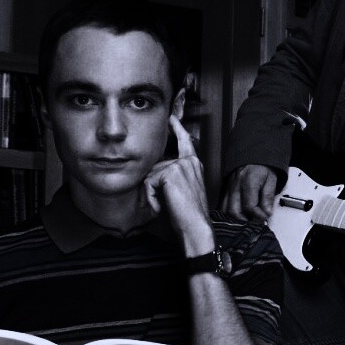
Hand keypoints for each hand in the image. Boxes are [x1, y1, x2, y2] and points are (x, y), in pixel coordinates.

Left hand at [145, 116, 215, 255]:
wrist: (196, 226)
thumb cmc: (188, 214)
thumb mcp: (181, 191)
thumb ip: (171, 177)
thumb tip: (151, 173)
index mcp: (194, 165)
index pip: (184, 142)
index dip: (177, 129)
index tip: (171, 118)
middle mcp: (189, 162)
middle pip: (156, 165)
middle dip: (152, 185)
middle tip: (162, 202)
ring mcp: (181, 165)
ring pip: (150, 174)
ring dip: (151, 193)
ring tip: (165, 205)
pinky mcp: (171, 172)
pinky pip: (148, 182)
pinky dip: (150, 197)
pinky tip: (161, 205)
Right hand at [223, 164, 281, 222]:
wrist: (253, 154)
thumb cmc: (263, 167)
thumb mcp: (271, 180)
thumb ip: (268, 197)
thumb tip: (267, 212)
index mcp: (248, 181)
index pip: (249, 206)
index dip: (258, 215)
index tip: (265, 217)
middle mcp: (235, 185)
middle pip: (234, 210)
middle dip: (245, 220)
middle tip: (255, 222)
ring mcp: (228, 187)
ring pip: (225, 209)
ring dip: (235, 218)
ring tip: (247, 219)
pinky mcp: (224, 189)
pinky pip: (222, 204)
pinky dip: (228, 213)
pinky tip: (237, 215)